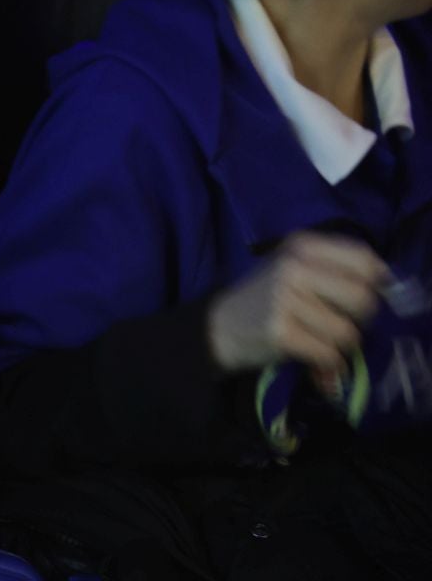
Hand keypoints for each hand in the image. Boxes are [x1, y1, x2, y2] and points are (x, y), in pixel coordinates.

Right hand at [207, 232, 389, 375]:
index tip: (363, 296)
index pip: (364, 260)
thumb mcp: (295, 267)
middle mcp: (293, 267)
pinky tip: (310, 358)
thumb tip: (390, 282)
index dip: (375, 282)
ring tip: (317, 341)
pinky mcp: (280, 331)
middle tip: (337, 322)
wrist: (220, 325)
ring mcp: (285, 298)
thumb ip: (336, 269)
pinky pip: (329, 354)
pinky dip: (326, 364)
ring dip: (339, 346)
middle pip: (364, 299)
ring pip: (348, 332)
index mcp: (302, 246)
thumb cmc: (267, 297)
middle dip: (358, 320)